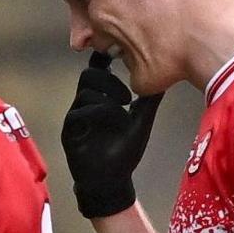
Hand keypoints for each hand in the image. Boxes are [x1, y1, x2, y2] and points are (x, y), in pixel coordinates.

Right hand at [60, 51, 163, 218]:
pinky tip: (116, 119)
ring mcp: (76, 117)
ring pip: (85, 92)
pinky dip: (98, 113)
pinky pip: (78, 113)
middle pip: (88, 75)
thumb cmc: (123, 152)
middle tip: (129, 97)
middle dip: (109, 79)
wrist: (111, 180)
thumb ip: (148, 103)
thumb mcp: (140, 123)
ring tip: (125, 108)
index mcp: (100, 99)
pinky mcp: (70, 132)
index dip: (104, 58)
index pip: (98, 71)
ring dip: (108, 97)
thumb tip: (164, 81)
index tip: (117, 52)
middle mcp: (85, 104)